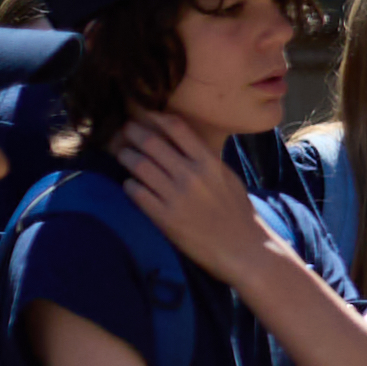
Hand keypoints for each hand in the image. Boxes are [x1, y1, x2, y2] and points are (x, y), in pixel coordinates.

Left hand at [113, 117, 279, 284]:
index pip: (177, 128)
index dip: (155, 117)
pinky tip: (131, 183)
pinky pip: (135, 191)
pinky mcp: (164, 217)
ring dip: (125, 156)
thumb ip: (205, 160)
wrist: (244, 250)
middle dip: (132, 133)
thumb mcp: (227, 179)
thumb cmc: (238, 213)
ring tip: (122, 154)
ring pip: (138, 165)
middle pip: (151, 143)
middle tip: (123, 131)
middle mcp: (191, 176)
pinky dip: (129, 184)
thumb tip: (181, 143)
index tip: (144, 115)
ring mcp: (176, 196)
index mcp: (209, 163)